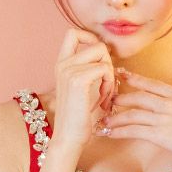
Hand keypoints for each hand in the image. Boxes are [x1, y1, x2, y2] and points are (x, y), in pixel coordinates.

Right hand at [50, 28, 115, 146]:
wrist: (69, 137)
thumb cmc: (80, 118)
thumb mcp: (85, 89)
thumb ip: (91, 70)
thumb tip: (108, 56)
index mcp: (61, 64)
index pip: (73, 33)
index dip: (91, 39)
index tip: (100, 60)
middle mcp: (62, 64)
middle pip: (96, 43)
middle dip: (108, 62)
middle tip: (106, 86)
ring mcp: (68, 70)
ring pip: (102, 55)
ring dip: (110, 75)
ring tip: (105, 94)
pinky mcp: (77, 80)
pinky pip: (104, 69)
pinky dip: (110, 84)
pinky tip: (103, 100)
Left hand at [100, 70, 171, 167]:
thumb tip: (167, 109)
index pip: (152, 84)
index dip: (134, 79)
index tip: (122, 74)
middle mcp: (169, 104)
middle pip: (138, 96)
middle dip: (120, 98)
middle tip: (108, 101)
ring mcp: (164, 118)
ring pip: (132, 113)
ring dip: (115, 117)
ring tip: (104, 121)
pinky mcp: (160, 134)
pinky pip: (134, 130)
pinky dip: (119, 131)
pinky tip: (110, 133)